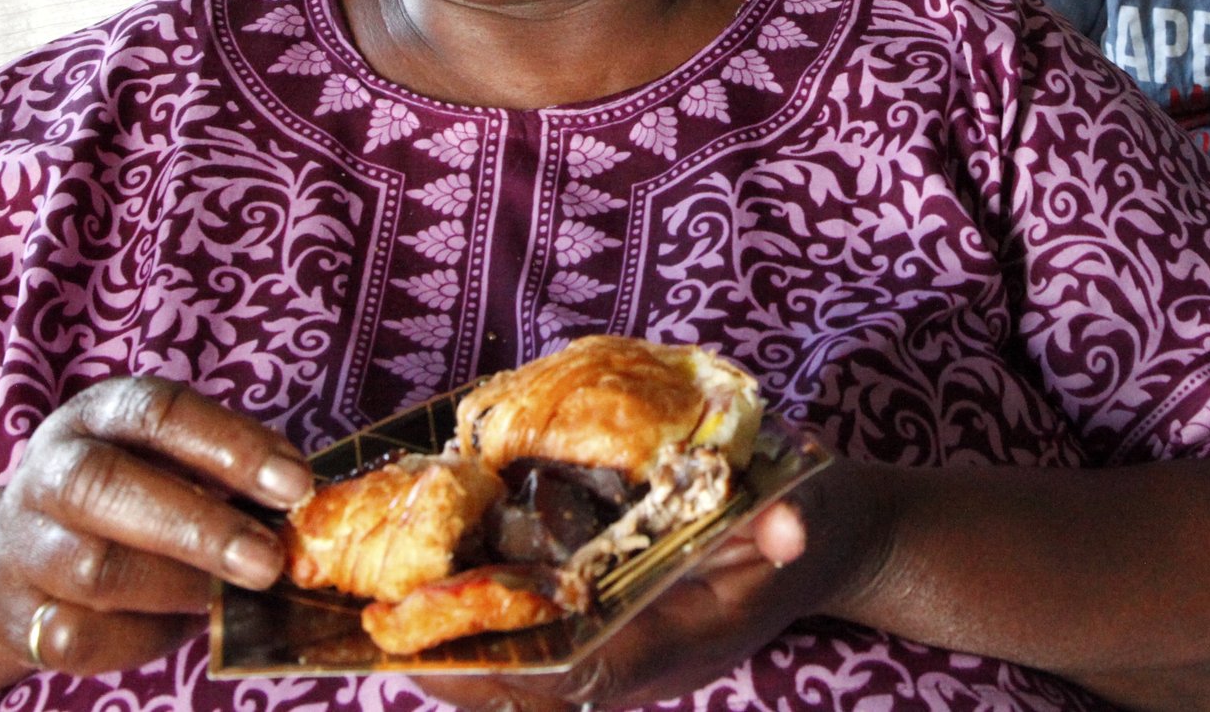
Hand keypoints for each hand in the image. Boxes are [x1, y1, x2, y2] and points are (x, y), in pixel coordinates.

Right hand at [0, 377, 311, 679]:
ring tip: (230, 596)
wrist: (26, 552)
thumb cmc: (134, 497)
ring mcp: (25, 542)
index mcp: (101, 415)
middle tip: (267, 560)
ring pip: (91, 567)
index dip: (231, 447)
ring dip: (175, 587)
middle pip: (107, 486)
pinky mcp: (16, 612)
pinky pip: (72, 633)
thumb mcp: (176, 463)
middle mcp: (53, 469)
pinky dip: (134, 637)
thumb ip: (230, 477)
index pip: (161, 414)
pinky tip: (176, 627)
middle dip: (198, 527)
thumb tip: (305, 508)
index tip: (295, 485)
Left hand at [417, 461, 892, 711]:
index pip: (583, 679)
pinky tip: (440, 590)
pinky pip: (535, 648)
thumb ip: (796, 528)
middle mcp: (642, 659)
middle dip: (458, 670)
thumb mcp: (810, 517)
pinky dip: (485, 628)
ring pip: (527, 677)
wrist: (827, 540)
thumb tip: (791, 532)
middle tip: (382, 633)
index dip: (509, 672)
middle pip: (535, 692)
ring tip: (387, 617)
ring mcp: (624, 649)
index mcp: (680, 643)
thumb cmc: (810, 525)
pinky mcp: (610, 628)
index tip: (439, 653)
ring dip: (460, 653)